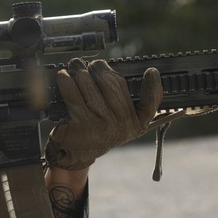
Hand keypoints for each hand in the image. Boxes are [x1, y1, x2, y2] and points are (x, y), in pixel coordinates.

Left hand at [46, 60, 162, 169]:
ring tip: (74, 66)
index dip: (153, 87)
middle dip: (97, 67)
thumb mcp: (121, 120)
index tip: (151, 72)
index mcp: (135, 123)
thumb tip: (130, 71)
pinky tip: (64, 76)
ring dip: (78, 70)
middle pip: (111, 82)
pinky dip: (65, 80)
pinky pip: (72, 92)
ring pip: (88, 83)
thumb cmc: (99, 128)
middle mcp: (121, 125)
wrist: (76, 153)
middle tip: (90, 64)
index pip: (150, 104)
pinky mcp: (80, 124)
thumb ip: (128, 99)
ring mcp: (101, 125)